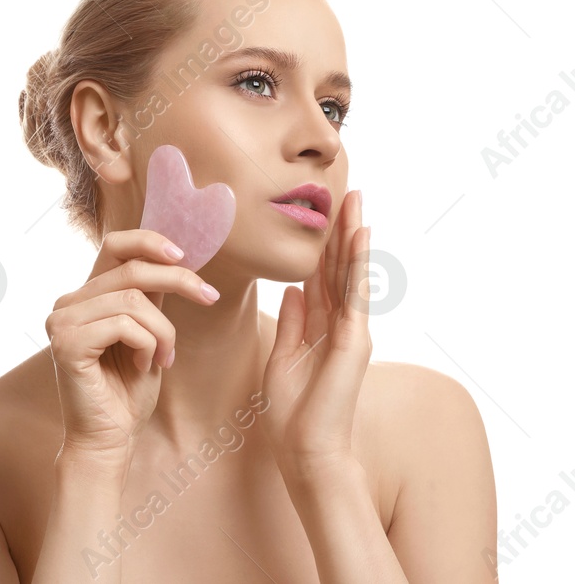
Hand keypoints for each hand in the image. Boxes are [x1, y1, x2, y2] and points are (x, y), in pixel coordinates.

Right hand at [45, 229, 221, 461]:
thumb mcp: (147, 335)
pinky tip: (145, 367)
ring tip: (165, 357)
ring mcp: (61, 321)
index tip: (185, 255)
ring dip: (164, 330)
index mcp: (85, 296)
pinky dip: (147, 345)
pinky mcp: (65, 343)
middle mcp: (67, 303)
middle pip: (129, 269)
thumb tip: (176, 258)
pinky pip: (123, 325)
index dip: (149, 240)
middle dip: (177, 280)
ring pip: (132, 300)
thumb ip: (149, 299)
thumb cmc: (127, 392)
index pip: (114, 246)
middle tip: (210, 298)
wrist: (108, 441)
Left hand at [261, 189, 371, 482]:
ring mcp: (351, 331)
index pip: (322, 278)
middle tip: (348, 193)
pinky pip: (355, 292)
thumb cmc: (293, 414)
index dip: (323, 247)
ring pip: (351, 273)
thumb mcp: (283, 358)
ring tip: (357, 201)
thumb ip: (292, 324)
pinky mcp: (354, 340)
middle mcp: (341, 326)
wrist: (305, 450)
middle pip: (340, 268)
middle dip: (343, 231)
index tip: (324, 215)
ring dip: (354, 236)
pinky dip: (357, 263)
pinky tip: (360, 236)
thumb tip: (294, 290)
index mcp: (321, 329)